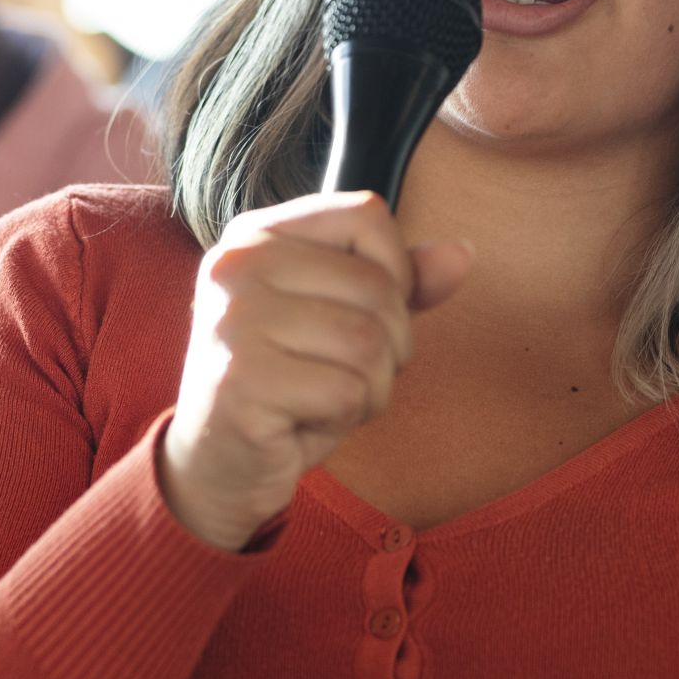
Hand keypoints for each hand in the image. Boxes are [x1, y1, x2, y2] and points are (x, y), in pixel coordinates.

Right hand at [160, 191, 470, 549]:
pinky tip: (305, 421)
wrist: (217, 464)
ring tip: (325, 398)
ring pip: (368, 343)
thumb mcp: (340, 317)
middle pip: (377, 287)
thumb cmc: (287, 383)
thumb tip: (462, 255)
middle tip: (343, 374)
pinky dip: (346, 418)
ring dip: (371, 387)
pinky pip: (347, 392)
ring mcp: (233, 322)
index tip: (372, 313)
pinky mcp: (241, 382)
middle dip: (389, 346)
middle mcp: (237, 266)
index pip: (365, 214)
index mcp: (256, 234)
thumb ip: (397, 281)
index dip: (397, 270)